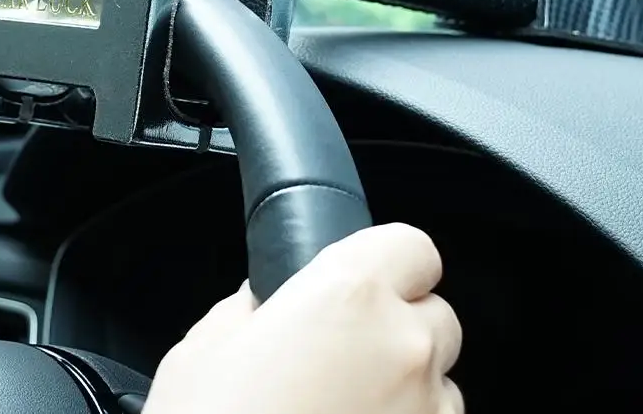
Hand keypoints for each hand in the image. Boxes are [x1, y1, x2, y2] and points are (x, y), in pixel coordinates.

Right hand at [144, 223, 462, 413]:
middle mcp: (403, 351)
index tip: (364, 283)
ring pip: (440, 388)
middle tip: (341, 364)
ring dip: (405, 395)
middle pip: (435, 318)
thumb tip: (270, 303)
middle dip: (397, 333)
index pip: (412, 246)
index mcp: (348, 297)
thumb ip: (254, 309)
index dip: (387, 263)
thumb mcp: (202, 354)